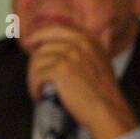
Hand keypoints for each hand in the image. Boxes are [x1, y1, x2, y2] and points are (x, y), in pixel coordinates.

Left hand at [25, 24, 138, 138]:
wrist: (108, 110)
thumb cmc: (103, 92)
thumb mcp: (100, 61)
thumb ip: (88, 48)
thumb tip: (75, 40)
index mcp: (89, 39)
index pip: (55, 29)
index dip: (39, 36)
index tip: (30, 44)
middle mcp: (80, 43)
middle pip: (43, 44)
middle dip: (34, 59)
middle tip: (31, 70)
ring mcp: (70, 55)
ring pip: (37, 60)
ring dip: (34, 76)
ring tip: (39, 88)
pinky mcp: (60, 70)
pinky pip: (37, 74)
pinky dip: (34, 87)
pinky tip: (40, 94)